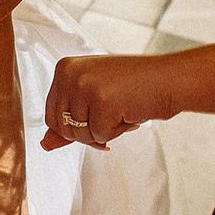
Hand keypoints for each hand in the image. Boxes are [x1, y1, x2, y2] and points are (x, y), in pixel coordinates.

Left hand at [42, 52, 169, 150]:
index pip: (51, 116)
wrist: (170, 79)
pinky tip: (131, 112)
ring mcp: (86, 86)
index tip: (98, 114)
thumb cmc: (134, 88)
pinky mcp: (103, 102)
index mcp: (64, 69)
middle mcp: (70, 74)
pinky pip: (101, 137)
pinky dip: (119, 132)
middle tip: (112, 114)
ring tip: (123, 109)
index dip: (75, 127)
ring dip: (105, 131)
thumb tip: (45, 145)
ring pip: (81, 135)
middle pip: (63, 129)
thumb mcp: (95, 99)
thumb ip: (69, 121)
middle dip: (89, 132)